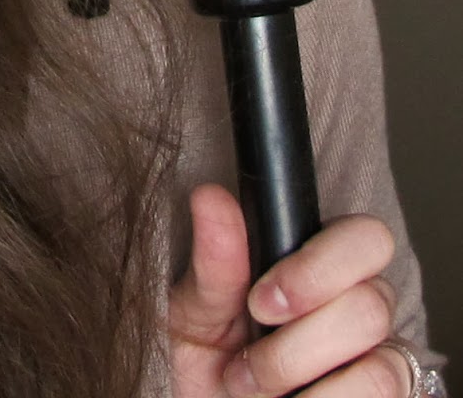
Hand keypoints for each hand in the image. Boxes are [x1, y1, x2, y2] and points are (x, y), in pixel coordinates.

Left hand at [170, 183, 411, 396]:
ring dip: (305, 384)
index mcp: (323, 262)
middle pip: (373, 307)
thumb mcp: (196, 309)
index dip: (319, 269)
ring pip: (379, 369)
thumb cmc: (204, 355)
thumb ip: (213, 260)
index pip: (366, 238)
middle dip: (298, 344)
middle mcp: (362, 304)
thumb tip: (210, 196)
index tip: (259, 302)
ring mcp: (378, 360)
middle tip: (247, 360)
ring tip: (255, 389)